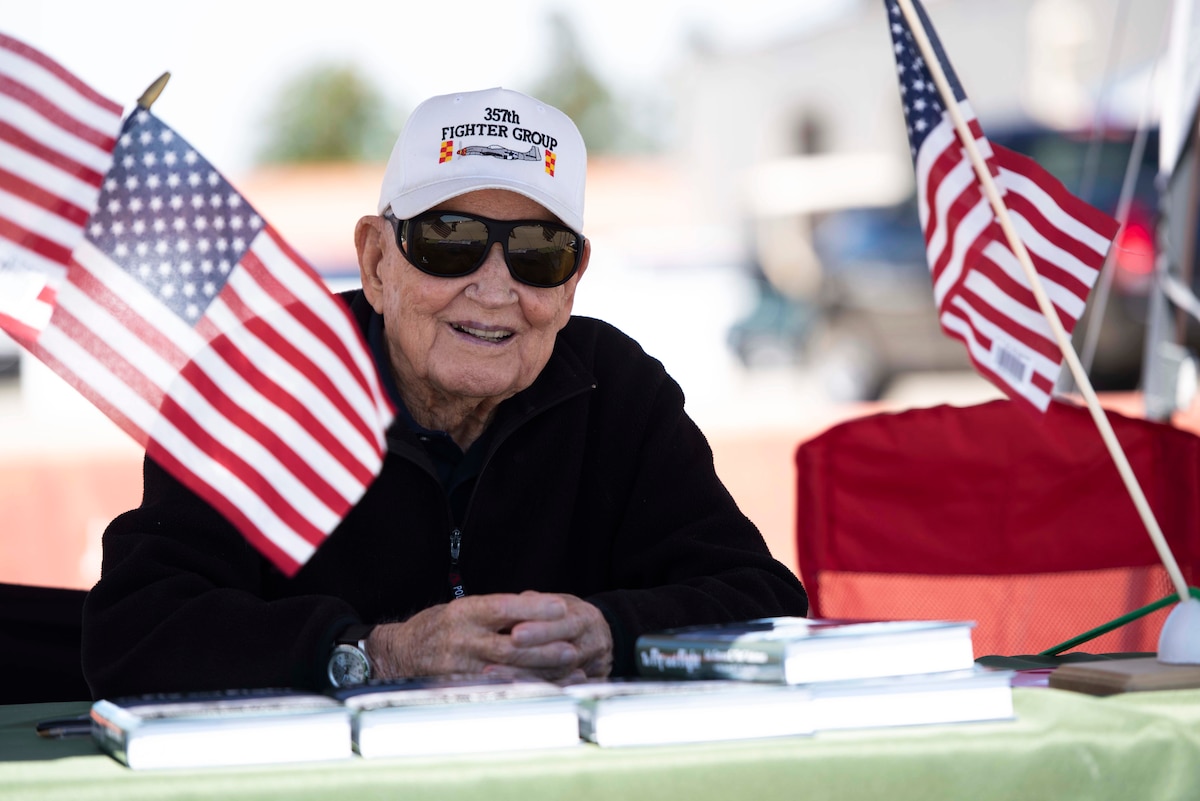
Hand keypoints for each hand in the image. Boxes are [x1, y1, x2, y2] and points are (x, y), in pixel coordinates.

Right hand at [366, 590, 611, 680]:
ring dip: (541, 672)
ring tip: (569, 669)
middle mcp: (461, 639)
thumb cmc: (437, 627)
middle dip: (544, 647)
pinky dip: (526, 688)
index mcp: (463, 612)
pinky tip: (548, 687)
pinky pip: (499, 689)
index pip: (502, 607)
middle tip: (572, 647)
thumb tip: (536, 606)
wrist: (398, 655)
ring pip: (508, 671)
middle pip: (509, 645)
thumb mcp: (462, 609)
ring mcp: (460, 667)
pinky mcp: (460, 688)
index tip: (560, 606)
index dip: (533, 607)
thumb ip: (494, 611)